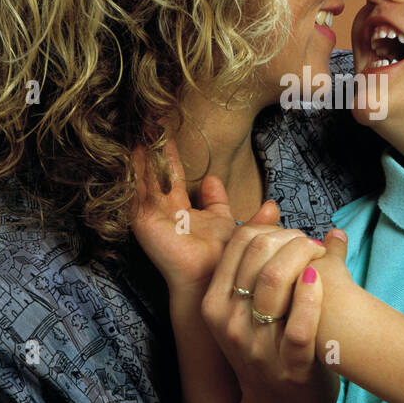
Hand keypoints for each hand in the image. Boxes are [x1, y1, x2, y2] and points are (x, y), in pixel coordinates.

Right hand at [129, 140, 278, 297]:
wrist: (215, 281)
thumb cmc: (230, 262)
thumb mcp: (246, 234)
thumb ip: (257, 219)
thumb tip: (272, 204)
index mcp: (196, 217)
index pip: (184, 184)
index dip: (178, 161)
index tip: (174, 135)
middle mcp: (173, 216)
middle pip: (161, 175)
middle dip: (157, 150)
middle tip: (153, 121)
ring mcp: (156, 218)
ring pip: (146, 179)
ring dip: (143, 154)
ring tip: (141, 127)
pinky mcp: (145, 221)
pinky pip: (136, 191)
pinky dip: (134, 170)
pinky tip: (131, 148)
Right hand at [202, 225, 341, 402]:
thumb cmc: (265, 346)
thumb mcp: (245, 306)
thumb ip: (254, 258)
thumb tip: (272, 206)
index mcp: (215, 305)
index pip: (239, 244)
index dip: (271, 229)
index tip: (292, 235)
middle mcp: (230, 325)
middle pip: (259, 257)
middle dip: (291, 239)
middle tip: (311, 243)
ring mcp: (259, 348)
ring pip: (277, 284)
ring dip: (305, 258)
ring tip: (320, 256)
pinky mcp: (292, 366)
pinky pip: (300, 325)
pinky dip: (313, 296)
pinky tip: (322, 279)